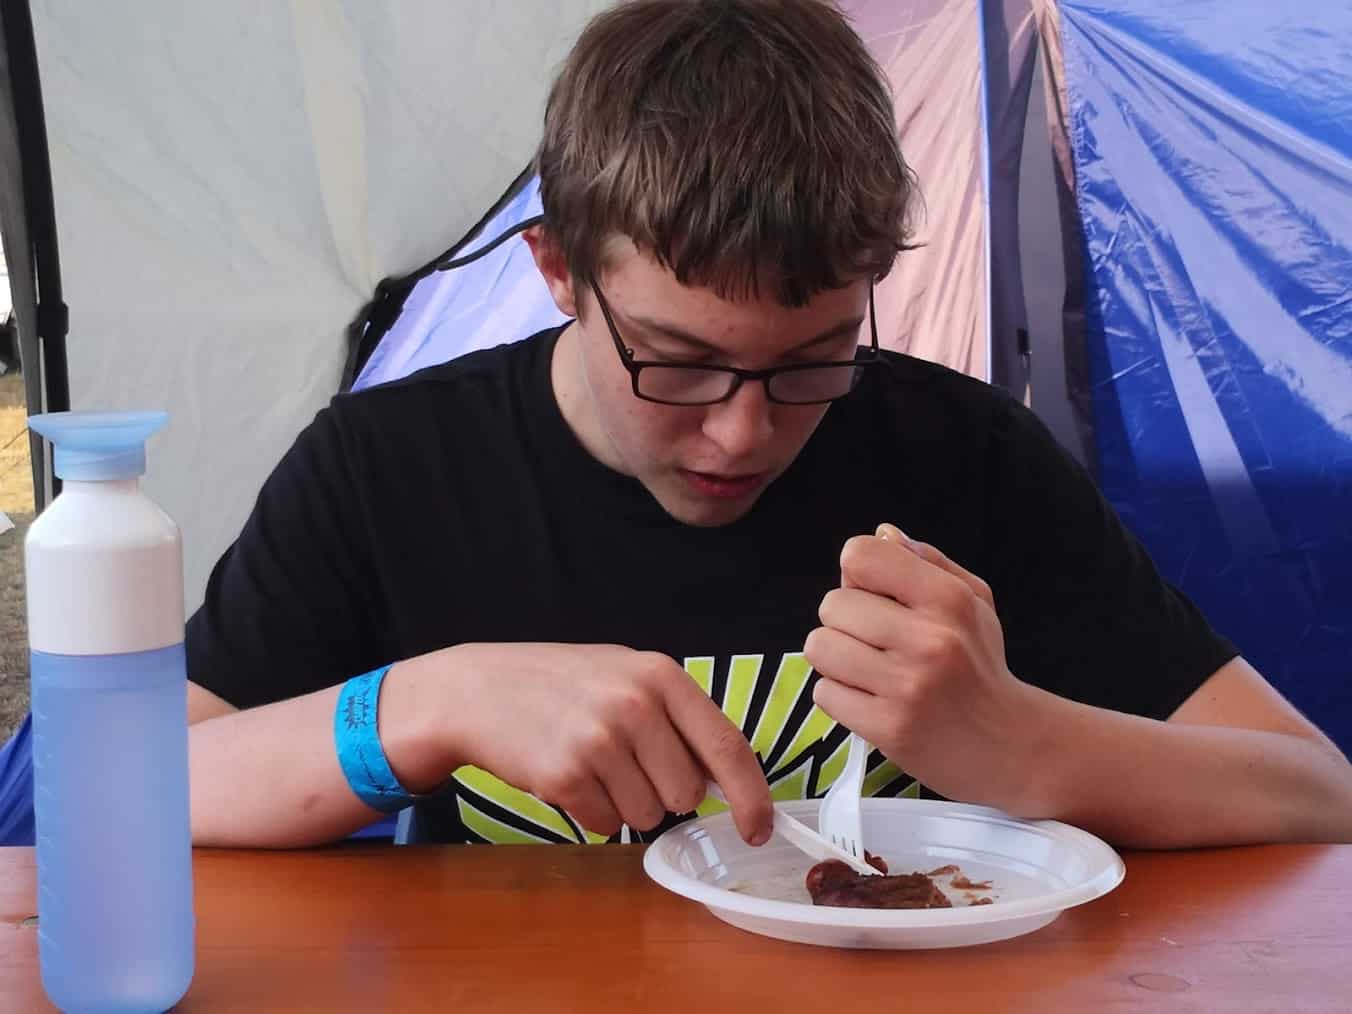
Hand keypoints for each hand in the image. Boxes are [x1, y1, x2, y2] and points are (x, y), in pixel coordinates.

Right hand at [406, 642, 772, 844]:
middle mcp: (635, 704)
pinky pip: (606, 825)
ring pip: (648, 814)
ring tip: (590, 762)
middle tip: (623, 760)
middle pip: (686, 793)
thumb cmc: (559, 684)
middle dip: (662, 791)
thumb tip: (726, 779)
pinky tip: (566, 774)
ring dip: (624, 803)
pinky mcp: (566, 775)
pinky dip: (592, 812)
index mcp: (660, 675)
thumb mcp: (625, 675)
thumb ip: (677, 717)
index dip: (751, 796)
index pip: (727, 746)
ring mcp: (599, 740)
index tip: (759, 829)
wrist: (477, 690)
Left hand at [804, 524, 1043, 810]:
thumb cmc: (982, 666)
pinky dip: (840, 696)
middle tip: (876, 641)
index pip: (859, 556)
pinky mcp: (888, 728)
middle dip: (845, 620)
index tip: (875, 594)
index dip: (857, 574)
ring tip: (868, 669)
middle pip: (832, 604)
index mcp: (948, 600)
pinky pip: (824, 693)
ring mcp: (907, 687)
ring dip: (836, 658)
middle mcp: (929, 640)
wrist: (1011, 746)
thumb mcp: (973, 602)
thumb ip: (927, 562)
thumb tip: (881, 534)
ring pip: (820, 647)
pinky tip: (871, 699)